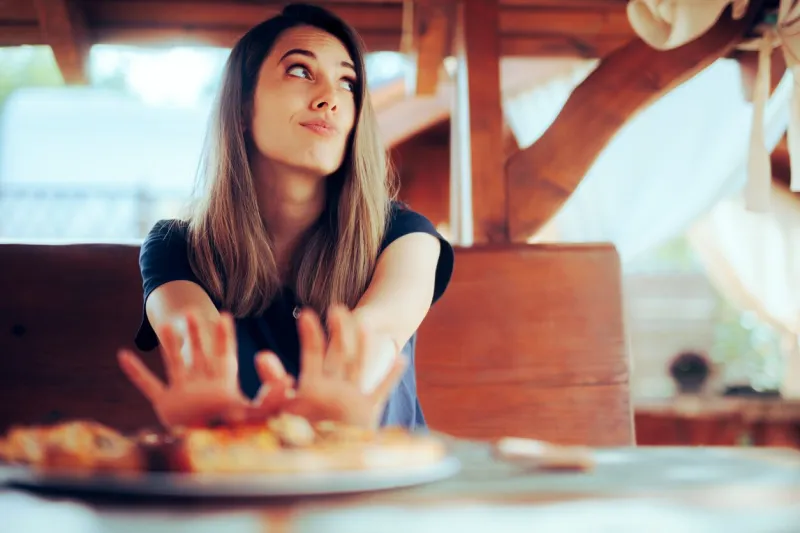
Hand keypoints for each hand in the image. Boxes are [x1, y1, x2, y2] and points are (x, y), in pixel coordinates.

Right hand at [118, 312, 292, 428]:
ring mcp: (183, 393)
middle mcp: (202, 384)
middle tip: (192, 310)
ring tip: (166, 322)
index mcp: (223, 384)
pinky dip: (136, 372)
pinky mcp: (167, 406)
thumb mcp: (259, 412)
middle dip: (197, 333)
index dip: (223, 336)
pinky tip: (123, 355)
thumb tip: (288, 377)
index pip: (224, 354)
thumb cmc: (238, 435)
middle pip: (199, 353)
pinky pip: (149, 385)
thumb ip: (273, 396)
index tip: (224, 315)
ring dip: (170, 344)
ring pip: (175, 362)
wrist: (213, 457)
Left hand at [256, 305, 406, 428]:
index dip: (310, 334)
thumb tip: (261, 356)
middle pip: (338, 353)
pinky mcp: (365, 413)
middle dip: (338, 331)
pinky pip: (380, 391)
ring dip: (363, 346)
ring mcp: (351, 399)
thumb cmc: (295, 437)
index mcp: (313, 386)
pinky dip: (389, 376)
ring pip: (358, 366)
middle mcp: (333, 388)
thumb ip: (274, 386)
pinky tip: (399, 359)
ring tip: (366, 326)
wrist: (315, 465)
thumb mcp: (281, 409)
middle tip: (337, 308)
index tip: (306, 313)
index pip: (312, 353)